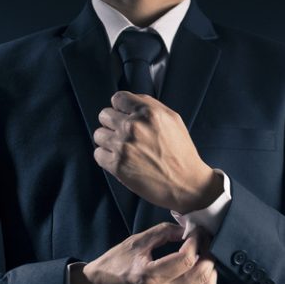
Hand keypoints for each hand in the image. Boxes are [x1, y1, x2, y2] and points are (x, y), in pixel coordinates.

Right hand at [70, 222, 217, 283]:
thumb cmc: (111, 266)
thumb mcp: (134, 242)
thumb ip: (162, 233)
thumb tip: (185, 230)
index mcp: (150, 275)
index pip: (187, 259)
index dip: (197, 241)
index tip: (195, 230)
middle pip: (202, 275)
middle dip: (209, 253)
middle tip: (203, 240)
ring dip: (210, 269)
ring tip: (203, 253)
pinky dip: (204, 280)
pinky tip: (197, 266)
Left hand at [93, 91, 222, 213]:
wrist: (186, 184)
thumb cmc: (181, 153)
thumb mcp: (173, 120)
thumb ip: (150, 105)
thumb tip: (129, 102)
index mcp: (148, 113)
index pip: (118, 99)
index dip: (120, 108)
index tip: (124, 117)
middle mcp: (133, 127)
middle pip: (104, 115)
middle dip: (113, 124)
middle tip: (125, 135)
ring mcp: (123, 146)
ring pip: (99, 135)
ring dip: (108, 141)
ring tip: (124, 149)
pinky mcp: (117, 165)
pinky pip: (98, 154)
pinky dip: (106, 157)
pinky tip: (121, 161)